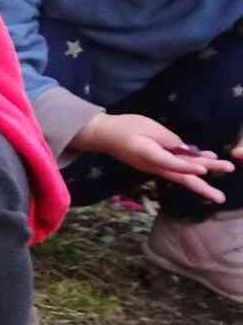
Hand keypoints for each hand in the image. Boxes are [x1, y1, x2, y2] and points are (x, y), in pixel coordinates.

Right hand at [71, 112, 235, 203]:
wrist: (104, 135)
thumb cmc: (124, 127)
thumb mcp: (148, 127)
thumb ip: (169, 139)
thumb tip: (187, 150)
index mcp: (148, 155)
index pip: (170, 163)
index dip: (187, 166)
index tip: (204, 169)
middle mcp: (153, 166)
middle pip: (180, 177)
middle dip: (202, 186)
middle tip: (220, 198)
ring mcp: (155, 167)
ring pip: (180, 175)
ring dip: (201, 181)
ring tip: (218, 192)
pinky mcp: (156, 163)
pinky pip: (176, 168)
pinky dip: (192, 168)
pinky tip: (207, 163)